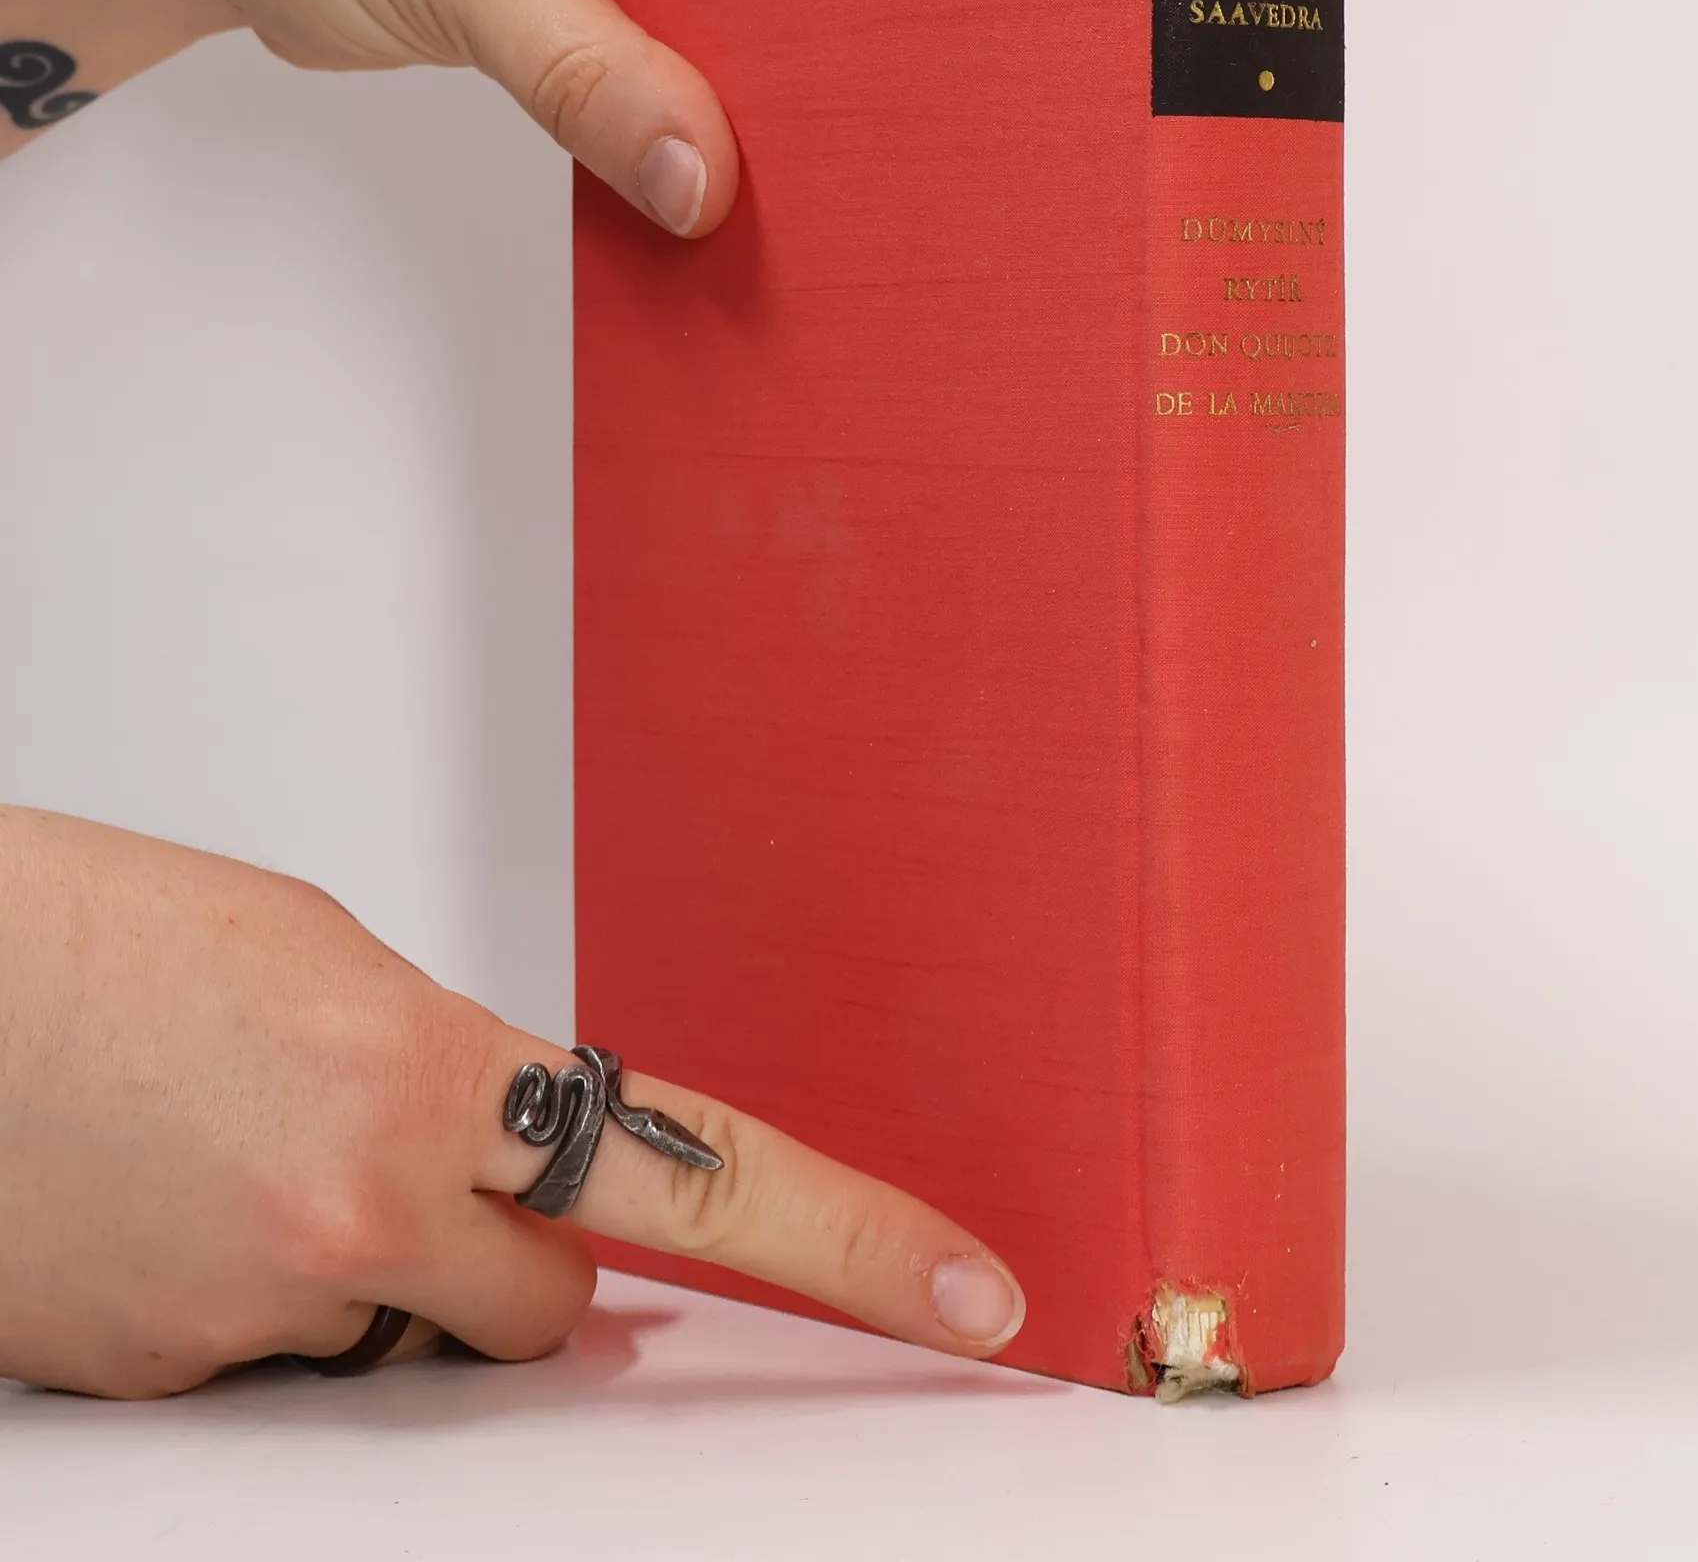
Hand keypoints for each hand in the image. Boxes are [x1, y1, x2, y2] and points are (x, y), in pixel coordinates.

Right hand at [0, 808, 1023, 1397]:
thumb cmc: (101, 941)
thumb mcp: (326, 962)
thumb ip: (452, 1067)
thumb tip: (516, 1151)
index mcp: (433, 1075)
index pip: (707, 1177)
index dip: (859, 1242)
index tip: (969, 1293)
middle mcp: (364, 1215)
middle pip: (547, 1306)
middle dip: (520, 1258)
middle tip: (419, 1169)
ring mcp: (259, 1316)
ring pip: (403, 1339)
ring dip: (374, 1276)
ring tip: (246, 1160)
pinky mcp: (169, 1383)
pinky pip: (282, 1366)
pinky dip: (260, 1302)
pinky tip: (179, 1206)